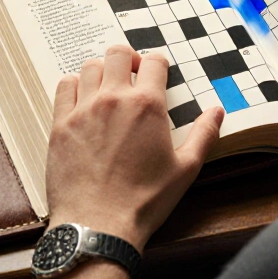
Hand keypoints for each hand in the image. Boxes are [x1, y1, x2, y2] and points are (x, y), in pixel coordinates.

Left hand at [45, 45, 223, 252]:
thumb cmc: (144, 201)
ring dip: (102, 71)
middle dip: (129, 58)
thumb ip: (204, 134)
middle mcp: (113, 99)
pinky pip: (64, 87)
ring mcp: (83, 110)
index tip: (158, 72)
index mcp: (147, 106)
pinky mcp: (60, 125)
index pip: (154, 62)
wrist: (99, 225)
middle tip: (133, 74)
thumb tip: (217, 111)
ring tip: (108, 87)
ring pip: (89, 66)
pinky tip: (82, 100)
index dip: (158, 63)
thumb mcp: (185, 169)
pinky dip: (74, 86)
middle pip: (118, 53)